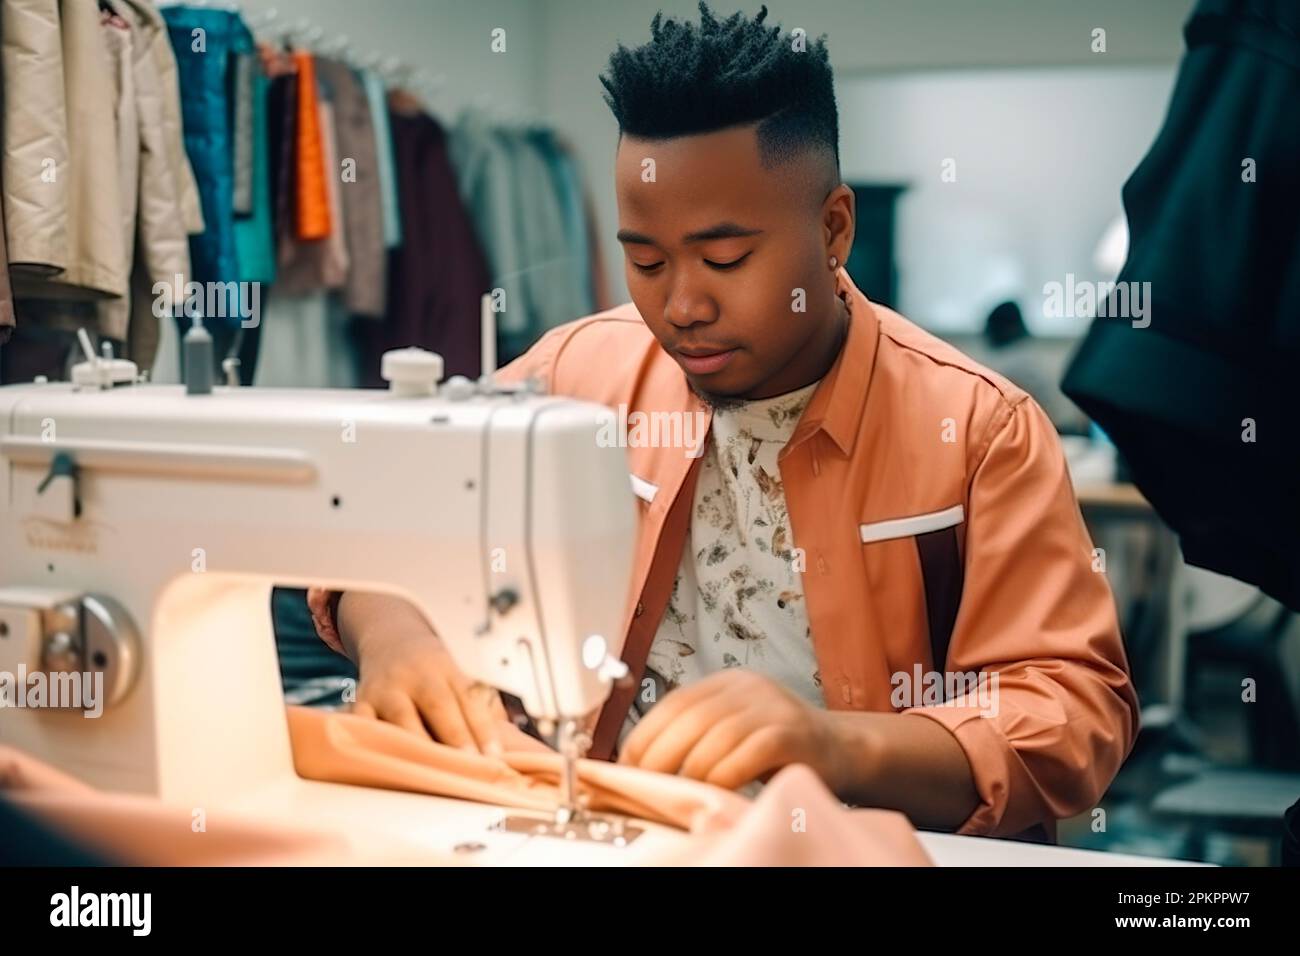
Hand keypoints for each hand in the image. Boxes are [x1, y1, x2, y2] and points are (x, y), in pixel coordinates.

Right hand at [343, 595, 511, 753]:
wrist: (389, 639)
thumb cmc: (429, 672)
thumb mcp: (454, 678)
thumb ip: (472, 711)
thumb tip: (497, 756)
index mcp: (447, 670)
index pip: (469, 699)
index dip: (483, 729)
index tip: (494, 758)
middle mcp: (417, 676)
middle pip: (438, 704)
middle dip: (454, 735)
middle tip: (470, 765)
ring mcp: (386, 689)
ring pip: (401, 717)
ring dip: (417, 744)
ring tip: (431, 771)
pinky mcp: (360, 702)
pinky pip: (363, 723)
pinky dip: (370, 740)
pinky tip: (382, 761)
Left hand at [617, 670, 846, 790]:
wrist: (842, 750)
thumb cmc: (780, 750)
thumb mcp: (736, 730)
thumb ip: (699, 735)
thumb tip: (641, 763)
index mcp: (728, 683)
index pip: (674, 703)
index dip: (646, 734)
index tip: (628, 766)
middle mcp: (748, 688)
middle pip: (690, 717)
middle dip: (660, 755)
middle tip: (646, 786)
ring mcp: (772, 707)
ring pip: (716, 737)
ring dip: (691, 770)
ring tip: (680, 794)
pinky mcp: (792, 733)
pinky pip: (748, 753)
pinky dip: (725, 775)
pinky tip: (716, 791)